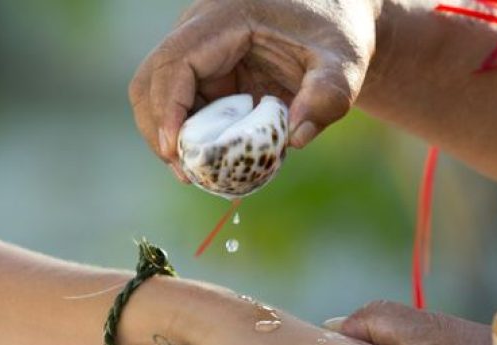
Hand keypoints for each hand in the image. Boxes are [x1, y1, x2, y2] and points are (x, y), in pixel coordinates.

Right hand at [129, 0, 381, 177]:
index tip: (175, 149)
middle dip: (159, 129)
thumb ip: (328, 96)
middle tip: (185, 173)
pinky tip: (215, 161)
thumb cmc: (339, 33)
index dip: (168, 107)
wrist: (337, 18)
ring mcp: (201, 52)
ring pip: (161, 96)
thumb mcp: (343, 62)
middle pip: (152, 79)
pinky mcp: (209, 73)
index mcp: (226, 18)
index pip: (176, 62)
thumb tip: (295, 139)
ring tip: (198, 175)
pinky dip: (193, 136)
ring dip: (172, 137)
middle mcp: (201, 30)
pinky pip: (186, 107)